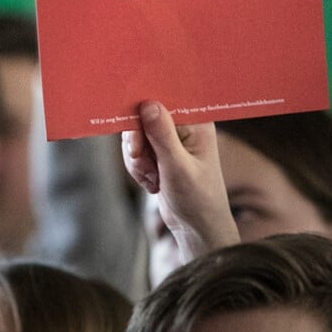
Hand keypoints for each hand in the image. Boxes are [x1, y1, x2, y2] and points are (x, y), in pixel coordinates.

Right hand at [123, 101, 237, 259]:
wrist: (197, 228)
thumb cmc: (197, 198)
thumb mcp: (178, 167)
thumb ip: (162, 135)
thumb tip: (148, 104)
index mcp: (197, 122)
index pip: (163, 102)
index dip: (143, 113)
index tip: (134, 136)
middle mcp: (185, 126)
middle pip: (144, 118)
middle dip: (138, 143)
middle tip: (139, 161)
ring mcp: (171, 140)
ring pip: (136, 136)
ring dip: (137, 160)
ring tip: (153, 179)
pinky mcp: (160, 154)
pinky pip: (136, 151)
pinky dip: (138, 168)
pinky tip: (153, 184)